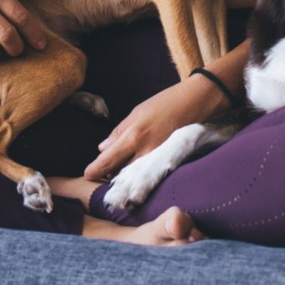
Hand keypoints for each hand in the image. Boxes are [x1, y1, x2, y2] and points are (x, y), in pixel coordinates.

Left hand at [83, 77, 217, 181]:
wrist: (197, 101)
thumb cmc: (166, 103)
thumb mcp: (137, 112)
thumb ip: (119, 132)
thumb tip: (103, 149)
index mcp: (134, 136)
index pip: (109, 159)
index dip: (96, 169)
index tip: (87, 174)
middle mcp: (146, 151)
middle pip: (121, 174)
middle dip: (110, 180)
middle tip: (101, 181)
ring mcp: (160, 159)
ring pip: (136, 178)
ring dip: (125, 181)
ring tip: (117, 183)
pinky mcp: (171, 162)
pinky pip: (152, 175)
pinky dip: (142, 179)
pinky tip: (138, 178)